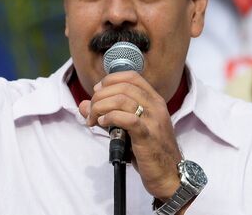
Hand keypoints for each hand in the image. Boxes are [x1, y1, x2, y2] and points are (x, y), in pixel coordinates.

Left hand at [80, 71, 181, 199]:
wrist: (169, 174)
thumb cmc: (148, 150)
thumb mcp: (127, 127)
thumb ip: (106, 114)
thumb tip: (83, 105)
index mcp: (153, 100)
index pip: (131, 77)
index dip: (109, 80)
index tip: (97, 92)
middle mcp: (156, 106)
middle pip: (122, 87)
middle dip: (100, 96)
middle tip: (91, 111)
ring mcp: (153, 120)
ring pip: (122, 99)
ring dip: (100, 107)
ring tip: (93, 119)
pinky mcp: (148, 136)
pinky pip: (127, 118)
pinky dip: (110, 117)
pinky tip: (103, 123)